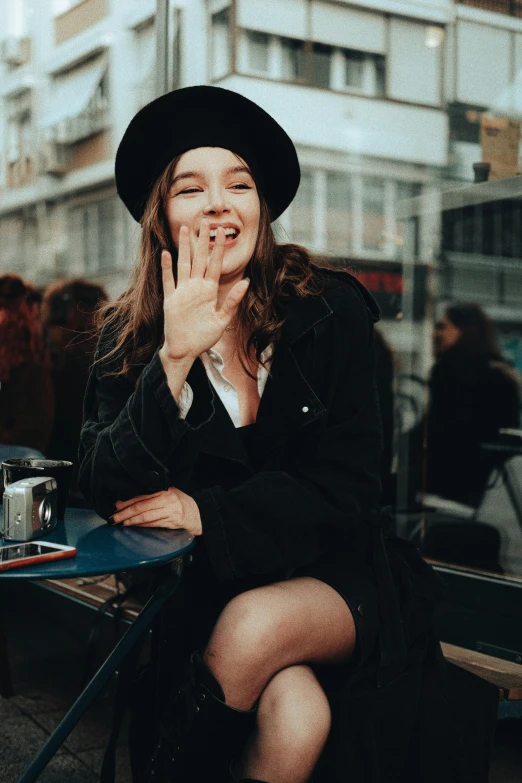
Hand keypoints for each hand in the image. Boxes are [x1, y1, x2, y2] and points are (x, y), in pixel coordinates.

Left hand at [112, 487, 202, 535]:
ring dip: (131, 521)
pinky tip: (134, 526)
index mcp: (164, 490)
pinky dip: (141, 526)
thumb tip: (130, 498)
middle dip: (125, 512)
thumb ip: (154, 493)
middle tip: (114, 517)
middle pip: (141, 506)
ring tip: (121, 523)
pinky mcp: (171, 522)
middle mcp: (167, 500)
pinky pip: (153, 524)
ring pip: (145, 517)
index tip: (116, 505)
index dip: (127, 501)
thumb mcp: (169, 492)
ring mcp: (169, 512)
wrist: (198, 513)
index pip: (142, 495)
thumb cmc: (181, 502)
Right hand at [160, 220, 249, 361]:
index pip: (214, 264)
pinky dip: (166, 268)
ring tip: (185, 229)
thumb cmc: (203, 337)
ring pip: (183, 264)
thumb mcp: (222, 320)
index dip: (218, 248)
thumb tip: (246, 283)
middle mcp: (195, 288)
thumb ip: (232, 301)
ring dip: (184, 247)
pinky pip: (168, 281)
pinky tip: (166, 253)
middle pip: (199, 259)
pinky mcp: (170, 300)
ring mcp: (182, 292)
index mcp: (209, 291)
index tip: (222, 231)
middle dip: (202, 240)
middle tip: (205, 221)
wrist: (185, 350)